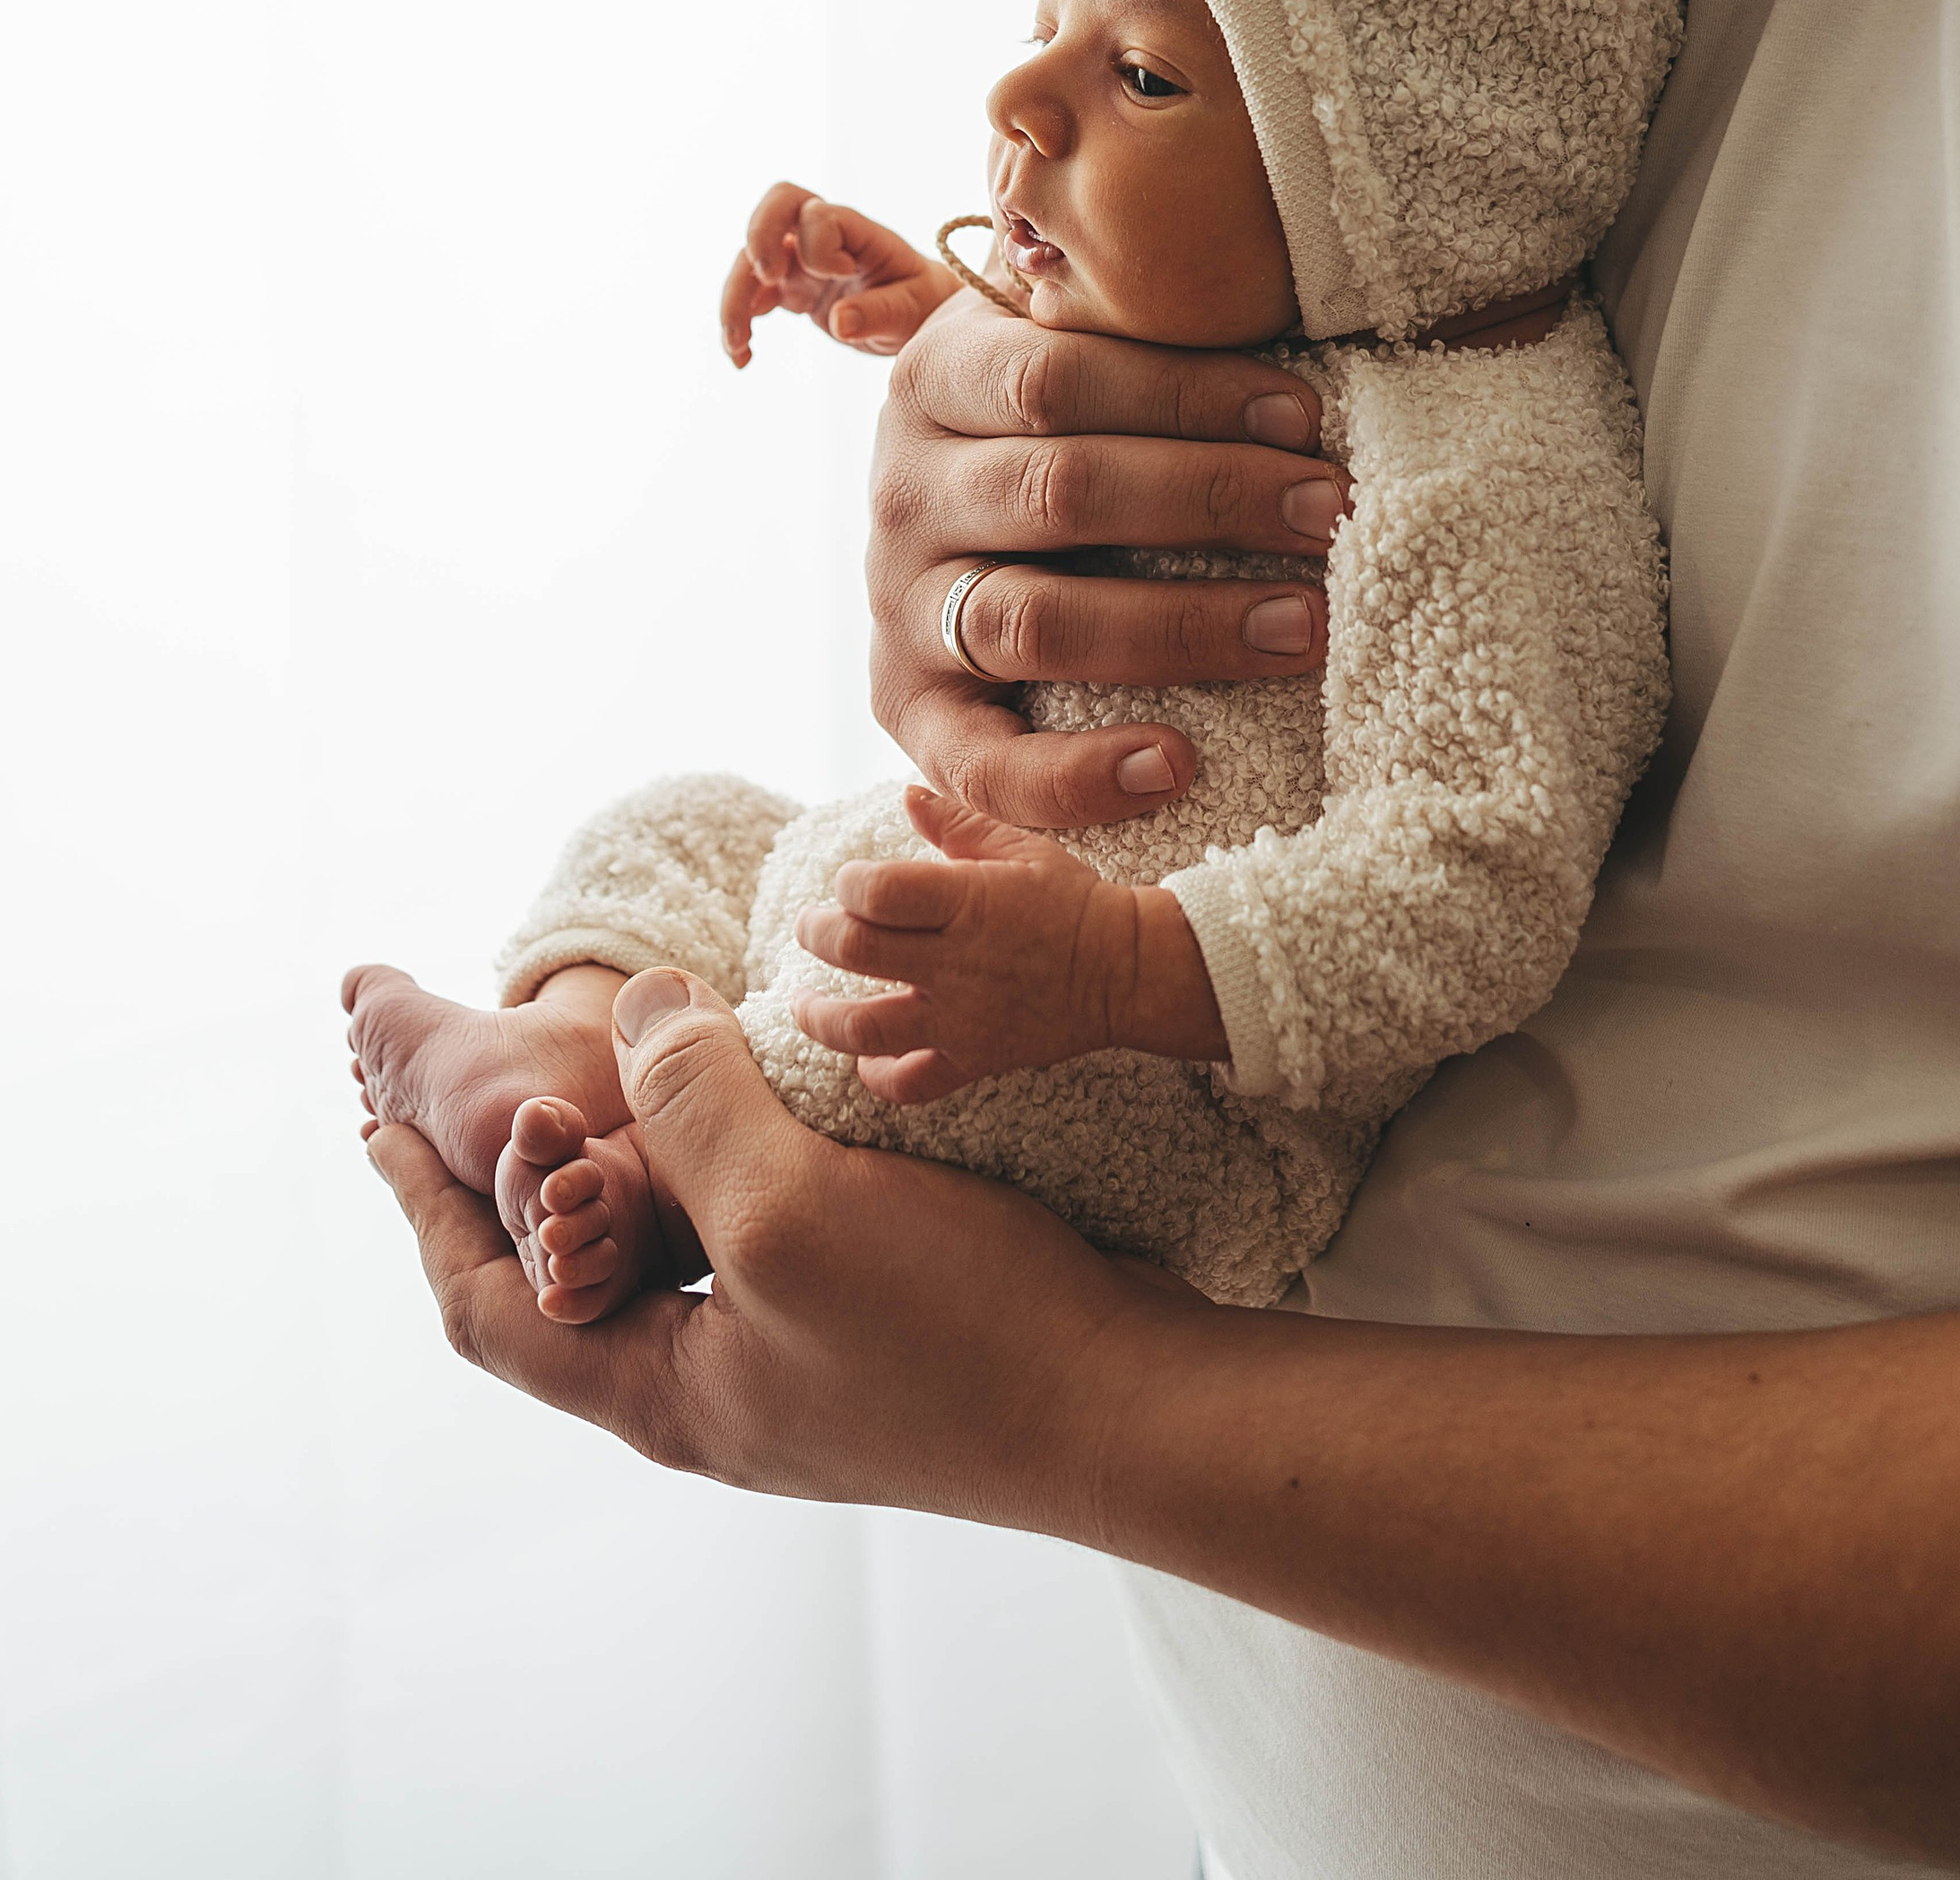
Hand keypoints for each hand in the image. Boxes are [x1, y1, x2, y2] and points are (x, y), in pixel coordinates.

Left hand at [366, 966, 1200, 1516]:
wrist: (1129, 1406)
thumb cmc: (954, 1332)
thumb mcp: (789, 1207)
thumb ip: (695, 1105)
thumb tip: (637, 1007)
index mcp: (665, 1390)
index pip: (492, 1310)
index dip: (426, 1218)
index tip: (375, 1133)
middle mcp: (719, 1389)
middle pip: (577, 1281)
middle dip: (526, 1185)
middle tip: (481, 1094)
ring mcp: (802, 1363)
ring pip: (681, 1251)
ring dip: (638, 1164)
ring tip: (614, 1078)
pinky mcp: (876, 1327)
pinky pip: (765, 1237)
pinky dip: (733, 1163)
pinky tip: (761, 1101)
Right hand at [722, 181, 957, 362]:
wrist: (916, 316)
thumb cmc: (920, 302)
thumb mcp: (911, 310)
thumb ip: (879, 313)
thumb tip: (841, 322)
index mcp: (858, 231)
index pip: (819, 215)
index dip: (820, 245)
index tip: (844, 275)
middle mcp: (824, 237)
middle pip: (775, 207)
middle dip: (759, 237)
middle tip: (767, 277)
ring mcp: (801, 261)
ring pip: (750, 258)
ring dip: (736, 296)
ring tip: (736, 344)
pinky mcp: (790, 289)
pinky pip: (752, 295)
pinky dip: (740, 321)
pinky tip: (743, 357)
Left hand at [790, 785, 1228, 1102]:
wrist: (1128, 970)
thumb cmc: (1071, 900)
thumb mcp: (1019, 847)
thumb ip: (956, 824)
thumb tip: (906, 795)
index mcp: (968, 900)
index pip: (876, 891)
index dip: (848, 883)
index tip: (851, 882)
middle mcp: (957, 962)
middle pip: (856, 951)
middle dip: (819, 935)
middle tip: (812, 928)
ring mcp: (962, 1018)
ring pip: (865, 1028)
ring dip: (820, 1016)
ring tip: (803, 1002)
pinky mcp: (975, 1060)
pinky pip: (912, 1084)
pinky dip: (878, 1077)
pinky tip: (865, 1060)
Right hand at [869, 296, 1342, 835]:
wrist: (939, 512)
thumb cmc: (1052, 421)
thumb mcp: (1059, 341)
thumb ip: (1132, 323)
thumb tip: (1294, 303)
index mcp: (937, 377)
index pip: (1063, 378)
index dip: (1190, 394)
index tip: (1306, 415)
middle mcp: (901, 489)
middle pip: (1064, 491)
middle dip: (1213, 499)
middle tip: (1331, 512)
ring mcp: (896, 604)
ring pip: (1038, 619)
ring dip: (1184, 626)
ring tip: (1304, 628)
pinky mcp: (904, 708)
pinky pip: (984, 763)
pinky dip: (1077, 775)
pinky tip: (1178, 765)